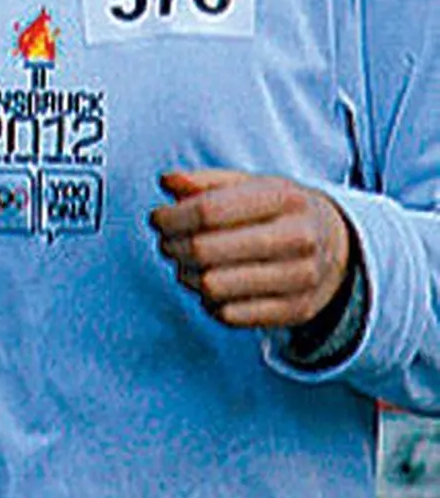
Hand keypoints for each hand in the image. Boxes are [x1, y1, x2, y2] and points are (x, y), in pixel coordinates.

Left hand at [150, 167, 351, 331]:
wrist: (339, 247)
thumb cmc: (281, 211)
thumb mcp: (253, 185)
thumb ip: (208, 182)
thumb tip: (167, 181)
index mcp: (284, 198)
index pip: (210, 210)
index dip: (173, 216)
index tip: (157, 218)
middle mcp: (298, 238)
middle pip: (207, 250)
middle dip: (174, 246)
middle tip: (166, 243)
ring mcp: (300, 279)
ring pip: (214, 286)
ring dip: (185, 275)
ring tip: (183, 264)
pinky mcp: (296, 311)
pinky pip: (231, 315)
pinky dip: (208, 301)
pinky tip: (208, 285)